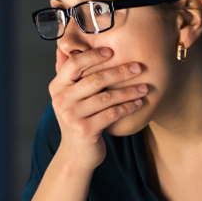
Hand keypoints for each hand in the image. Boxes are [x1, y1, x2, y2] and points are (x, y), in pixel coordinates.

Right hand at [49, 47, 147, 169]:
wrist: (75, 153)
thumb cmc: (77, 119)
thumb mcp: (67, 95)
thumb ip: (66, 72)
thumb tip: (62, 47)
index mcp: (57, 87)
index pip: (75, 64)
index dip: (94, 55)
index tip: (112, 51)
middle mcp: (61, 100)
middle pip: (94, 79)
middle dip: (119, 72)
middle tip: (138, 67)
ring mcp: (72, 116)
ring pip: (106, 97)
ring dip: (128, 91)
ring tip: (144, 87)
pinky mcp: (85, 130)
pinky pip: (112, 114)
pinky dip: (127, 107)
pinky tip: (138, 103)